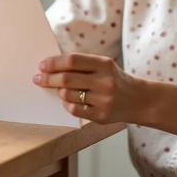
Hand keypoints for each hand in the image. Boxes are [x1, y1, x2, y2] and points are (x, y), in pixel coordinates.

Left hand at [33, 53, 147, 123]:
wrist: (138, 100)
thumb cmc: (115, 80)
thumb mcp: (104, 66)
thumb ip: (82, 65)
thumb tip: (52, 67)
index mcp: (104, 64)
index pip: (72, 61)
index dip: (54, 63)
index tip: (42, 66)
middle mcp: (105, 81)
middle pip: (66, 79)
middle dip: (48, 78)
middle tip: (38, 78)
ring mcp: (103, 100)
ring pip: (68, 95)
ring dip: (58, 92)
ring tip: (59, 90)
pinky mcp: (101, 116)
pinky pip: (74, 110)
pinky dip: (67, 104)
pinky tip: (68, 100)